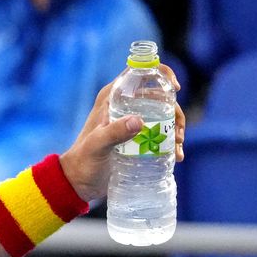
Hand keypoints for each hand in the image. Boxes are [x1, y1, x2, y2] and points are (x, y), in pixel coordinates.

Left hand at [60, 63, 185, 202]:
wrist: (79, 183)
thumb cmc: (83, 162)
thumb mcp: (97, 146)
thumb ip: (113, 133)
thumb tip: (138, 121)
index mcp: (112, 97)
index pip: (139, 73)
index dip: (161, 74)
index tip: (175, 88)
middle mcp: (124, 104)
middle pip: (160, 96)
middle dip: (175, 111)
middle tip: (177, 134)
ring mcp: (132, 121)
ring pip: (164, 115)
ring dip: (176, 128)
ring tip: (177, 148)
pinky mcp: (138, 137)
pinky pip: (161, 132)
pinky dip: (171, 141)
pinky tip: (176, 155)